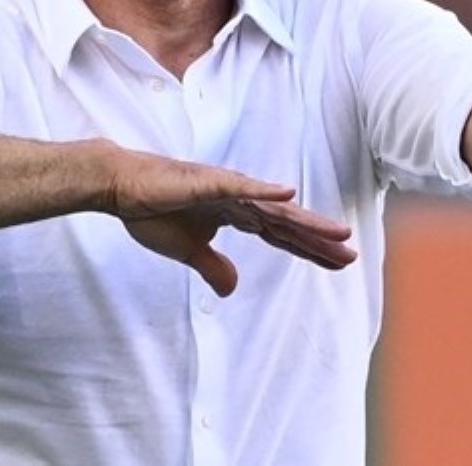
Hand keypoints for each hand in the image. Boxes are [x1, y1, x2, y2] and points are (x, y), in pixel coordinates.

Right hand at [101, 145, 357, 296]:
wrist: (120, 186)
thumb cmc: (152, 210)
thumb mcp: (187, 251)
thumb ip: (213, 267)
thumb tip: (232, 289)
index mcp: (236, 214)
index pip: (280, 235)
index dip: (309, 249)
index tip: (340, 262)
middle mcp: (238, 199)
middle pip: (286, 223)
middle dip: (318, 239)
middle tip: (352, 254)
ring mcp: (224, 188)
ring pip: (272, 207)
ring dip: (305, 220)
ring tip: (337, 231)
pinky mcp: (205, 181)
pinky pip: (238, 187)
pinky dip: (263, 191)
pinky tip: (288, 195)